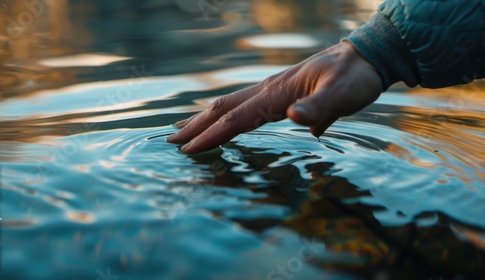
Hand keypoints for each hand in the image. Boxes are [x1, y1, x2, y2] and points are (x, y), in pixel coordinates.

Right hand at [167, 41, 382, 153]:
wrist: (366, 57)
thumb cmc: (355, 78)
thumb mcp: (343, 95)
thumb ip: (319, 108)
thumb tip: (294, 118)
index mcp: (277, 93)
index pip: (237, 117)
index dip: (212, 136)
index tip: (188, 150)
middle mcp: (269, 90)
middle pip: (224, 108)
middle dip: (197, 127)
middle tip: (171, 141)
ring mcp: (273, 89)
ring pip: (231, 104)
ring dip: (206, 118)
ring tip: (186, 129)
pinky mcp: (281, 92)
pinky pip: (245, 105)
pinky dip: (227, 115)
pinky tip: (226, 122)